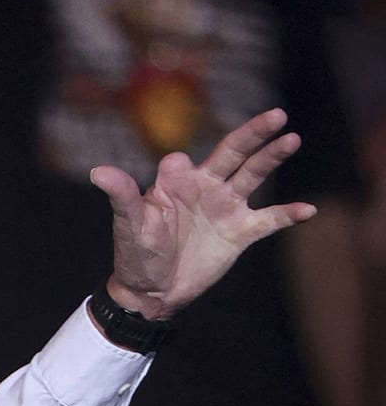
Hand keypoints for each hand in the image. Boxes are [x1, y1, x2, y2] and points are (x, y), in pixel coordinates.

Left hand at [91, 108, 315, 319]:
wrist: (151, 291)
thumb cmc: (136, 254)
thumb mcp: (129, 224)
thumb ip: (122, 196)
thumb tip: (98, 171)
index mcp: (176, 182)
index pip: (181, 161)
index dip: (179, 168)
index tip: (176, 173)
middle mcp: (205, 187)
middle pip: (233, 153)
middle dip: (253, 134)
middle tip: (276, 115)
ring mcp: (226, 207)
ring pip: (254, 175)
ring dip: (273, 158)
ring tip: (292, 140)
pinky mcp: (240, 232)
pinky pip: (270, 219)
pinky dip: (288, 214)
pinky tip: (308, 210)